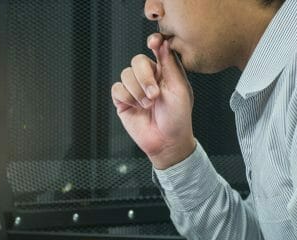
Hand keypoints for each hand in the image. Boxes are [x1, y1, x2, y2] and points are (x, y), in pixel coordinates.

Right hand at [111, 33, 195, 169]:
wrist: (166, 141)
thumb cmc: (178, 117)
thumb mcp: (179, 89)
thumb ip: (170, 65)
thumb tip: (163, 42)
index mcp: (164, 71)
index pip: (156, 49)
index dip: (153, 43)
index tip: (153, 43)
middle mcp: (148, 77)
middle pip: (137, 61)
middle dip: (144, 77)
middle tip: (154, 95)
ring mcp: (134, 89)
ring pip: (125, 74)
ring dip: (137, 91)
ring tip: (147, 105)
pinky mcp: (122, 101)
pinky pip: (117, 89)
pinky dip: (126, 97)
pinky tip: (136, 107)